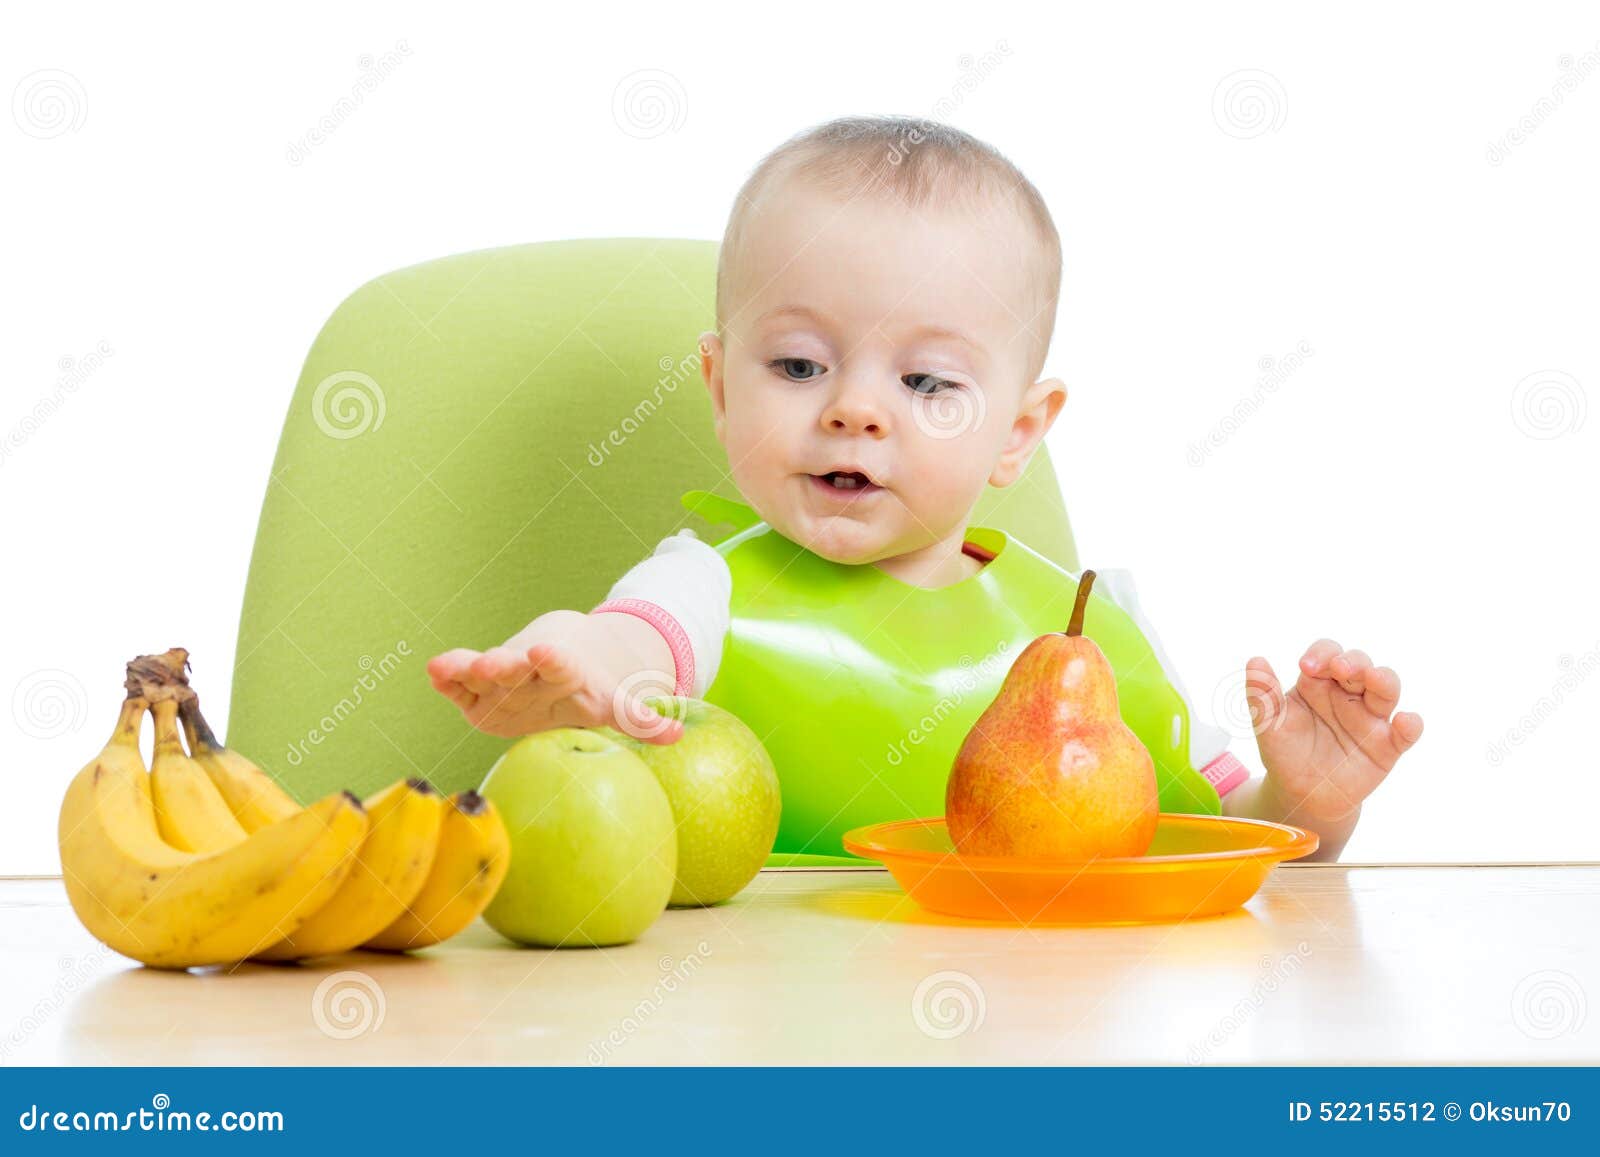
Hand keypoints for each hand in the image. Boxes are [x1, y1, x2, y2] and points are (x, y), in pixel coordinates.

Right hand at [426, 610, 682, 742]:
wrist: (553, 654)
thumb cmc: (585, 685)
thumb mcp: (614, 701)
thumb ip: (637, 718)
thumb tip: (676, 735)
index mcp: (566, 674)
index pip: (561, 666)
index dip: (554, 662)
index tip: (547, 653)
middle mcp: (529, 673)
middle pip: (515, 669)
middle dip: (503, 667)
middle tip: (491, 663)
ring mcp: (499, 679)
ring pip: (481, 672)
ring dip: (466, 669)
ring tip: (444, 667)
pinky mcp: (473, 692)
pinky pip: (457, 683)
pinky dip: (446, 675)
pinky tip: (432, 672)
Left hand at [1245, 639, 1423, 824]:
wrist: (1300, 794)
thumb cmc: (1285, 751)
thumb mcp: (1268, 725)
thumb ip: (1262, 694)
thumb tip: (1255, 660)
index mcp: (1318, 682)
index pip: (1327, 654)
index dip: (1321, 654)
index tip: (1306, 667)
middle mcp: (1348, 694)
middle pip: (1361, 664)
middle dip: (1353, 661)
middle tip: (1340, 669)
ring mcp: (1370, 718)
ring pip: (1387, 689)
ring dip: (1383, 680)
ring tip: (1374, 679)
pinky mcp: (1387, 746)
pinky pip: (1406, 732)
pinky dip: (1411, 724)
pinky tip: (1405, 721)